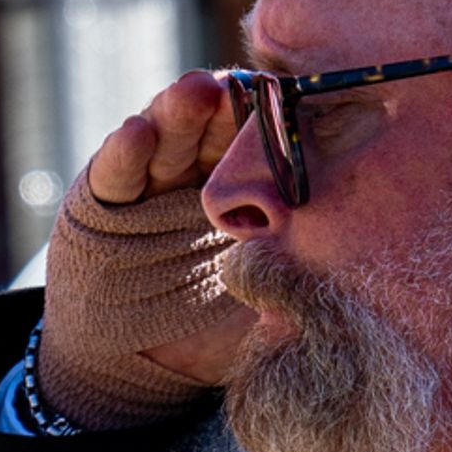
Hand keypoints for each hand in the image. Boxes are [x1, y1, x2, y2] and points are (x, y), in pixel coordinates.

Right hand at [33, 74, 262, 426]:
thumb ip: (291, 280)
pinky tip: (135, 132)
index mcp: (242, 195)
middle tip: (245, 84)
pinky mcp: (100, 201)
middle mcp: (194, 178)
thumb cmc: (210, 334)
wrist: (133, 367)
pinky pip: (115, 175)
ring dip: (178, 112)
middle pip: (213, 132)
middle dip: (227, 105)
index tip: (295, 104)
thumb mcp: (262, 308)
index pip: (260, 149)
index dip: (274, 125)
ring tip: (195, 90)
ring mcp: (148, 185)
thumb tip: (351, 269)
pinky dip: (125, 153)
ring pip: (166, 141)